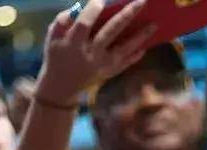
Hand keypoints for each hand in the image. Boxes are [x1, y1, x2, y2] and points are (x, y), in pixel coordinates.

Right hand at [37, 0, 156, 107]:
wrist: (63, 84)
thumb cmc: (57, 54)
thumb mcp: (52, 37)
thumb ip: (61, 22)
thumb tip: (76, 9)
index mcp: (74, 43)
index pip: (85, 24)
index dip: (93, 10)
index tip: (100, 0)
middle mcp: (92, 54)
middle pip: (112, 31)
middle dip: (127, 15)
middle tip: (142, 1)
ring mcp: (104, 64)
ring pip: (125, 47)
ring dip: (141, 35)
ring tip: (154, 24)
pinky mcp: (111, 72)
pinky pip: (127, 62)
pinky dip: (137, 54)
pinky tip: (147, 45)